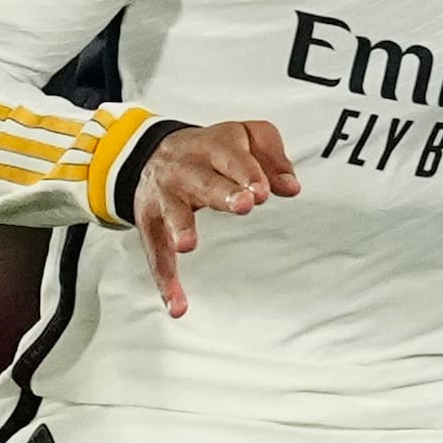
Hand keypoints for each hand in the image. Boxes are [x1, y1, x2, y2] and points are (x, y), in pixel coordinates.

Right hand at [134, 120, 299, 318]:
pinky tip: (177, 305)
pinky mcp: (150, 223)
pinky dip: (165, 280)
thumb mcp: (247, 137)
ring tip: (187, 244)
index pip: (232, 157)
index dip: (248, 172)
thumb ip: (273, 157)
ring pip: (172, 211)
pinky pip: (156, 254)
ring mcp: (165, 196)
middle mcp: (185, 169)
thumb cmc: (214, 150)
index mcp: (213, 147)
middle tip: (244, 205)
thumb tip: (292, 187)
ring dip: (180, 227)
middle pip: (204, 181)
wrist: (154, 150)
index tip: (262, 191)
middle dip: (222, 193)